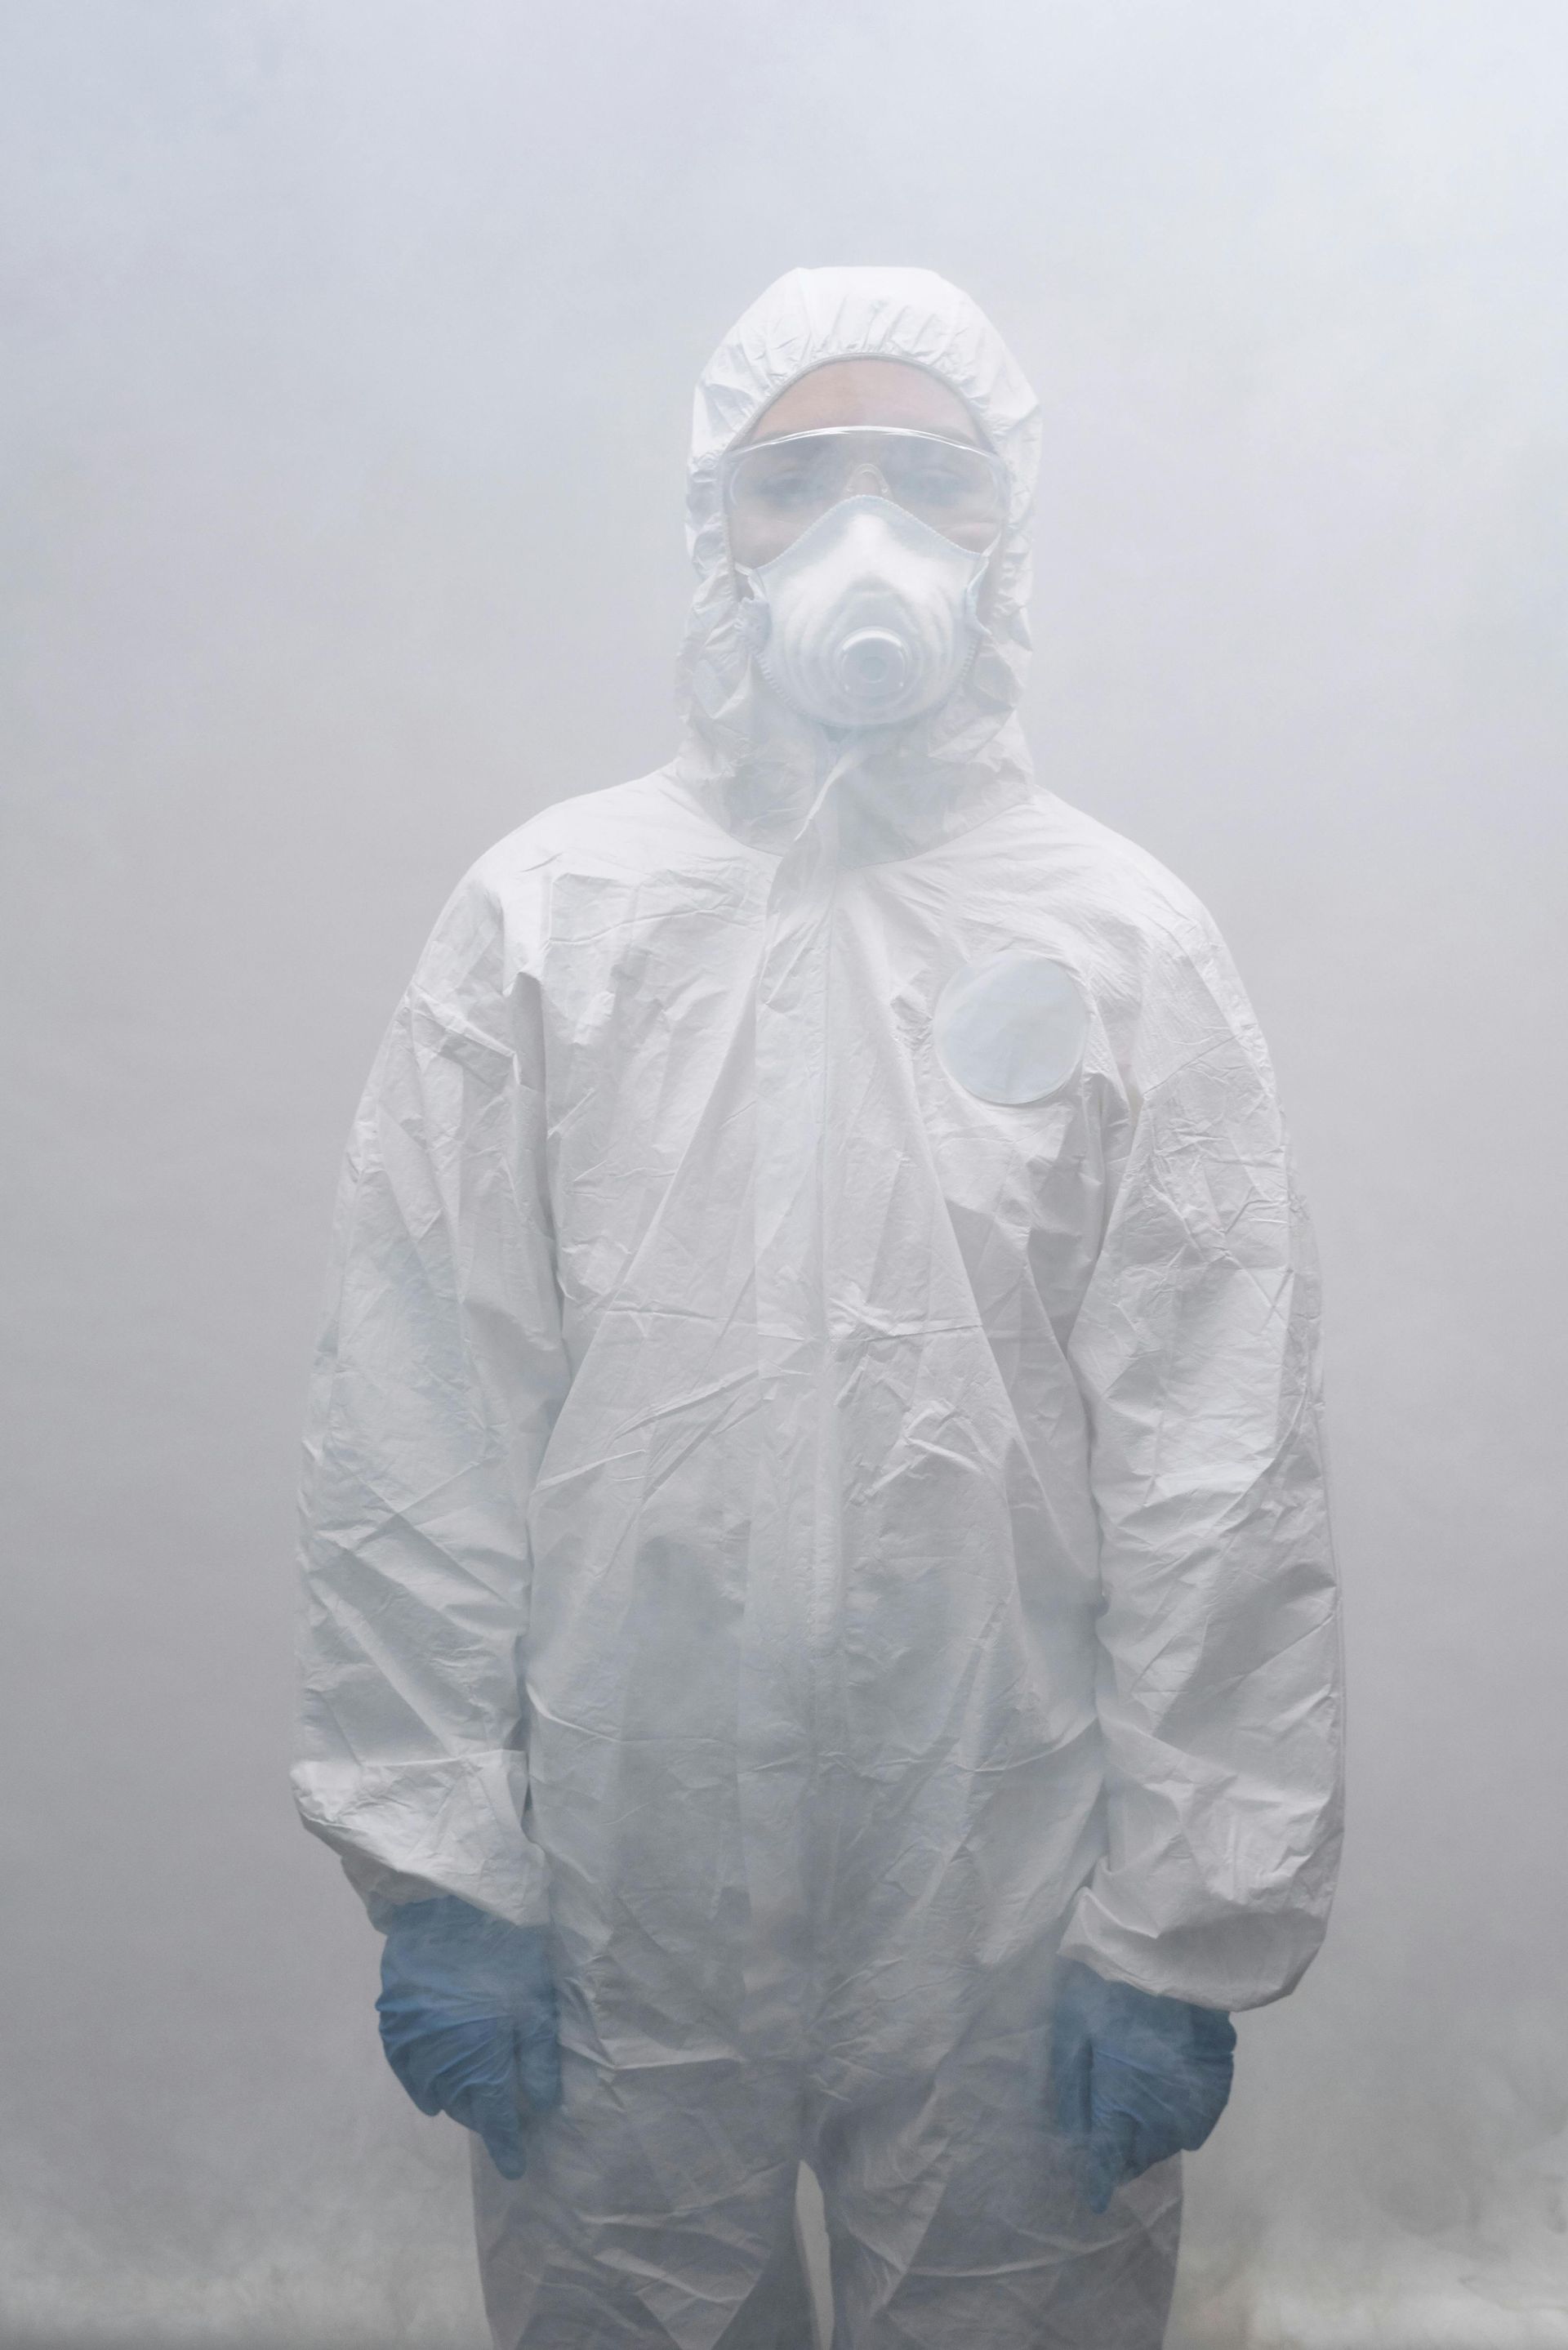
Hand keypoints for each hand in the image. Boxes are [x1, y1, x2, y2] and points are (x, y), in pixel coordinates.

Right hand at [376, 1896, 560, 2177]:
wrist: (455, 1905)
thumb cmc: (507, 1955)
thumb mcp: (536, 2007)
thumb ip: (537, 2062)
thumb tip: (539, 2108)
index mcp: (481, 2060)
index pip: (494, 2120)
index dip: (506, 2145)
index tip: (514, 2168)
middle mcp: (441, 2061)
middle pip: (462, 2106)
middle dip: (481, 2114)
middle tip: (499, 2112)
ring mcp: (412, 2041)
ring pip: (431, 2090)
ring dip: (451, 2098)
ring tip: (469, 2097)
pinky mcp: (393, 2018)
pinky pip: (404, 2066)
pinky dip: (418, 2080)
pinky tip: (429, 2084)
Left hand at [1049, 1958, 1234, 2212]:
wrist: (1173, 1957)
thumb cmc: (1109, 1989)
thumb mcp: (1071, 2030)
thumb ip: (1070, 2089)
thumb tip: (1071, 2135)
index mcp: (1119, 2106)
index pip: (1107, 2164)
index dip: (1098, 2182)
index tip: (1094, 2196)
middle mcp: (1160, 2120)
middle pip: (1140, 2156)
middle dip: (1123, 2152)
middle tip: (1110, 2130)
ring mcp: (1194, 2108)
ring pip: (1168, 2142)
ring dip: (1151, 2134)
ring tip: (1137, 2105)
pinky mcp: (1217, 2091)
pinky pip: (1193, 2122)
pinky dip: (1178, 2116)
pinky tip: (1165, 2088)